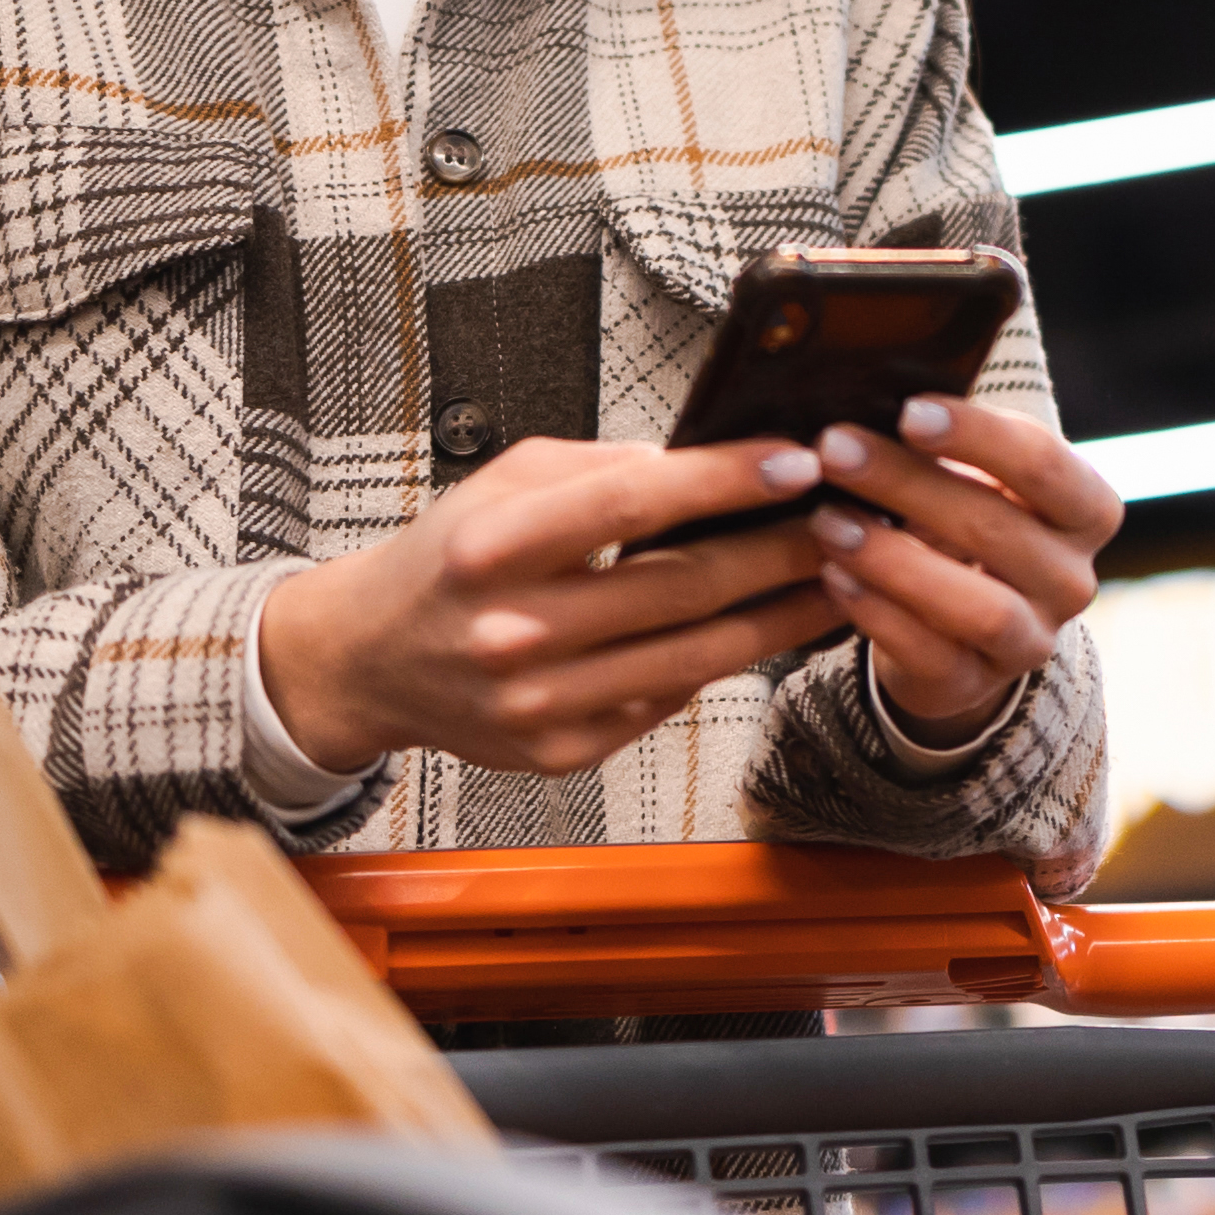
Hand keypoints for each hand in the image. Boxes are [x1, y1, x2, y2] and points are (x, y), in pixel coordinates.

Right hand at [259, 437, 849, 776]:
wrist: (371, 660)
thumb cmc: (448, 558)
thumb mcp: (502, 481)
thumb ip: (598, 467)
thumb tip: (703, 465)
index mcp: (493, 547)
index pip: (633, 503)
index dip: (725, 481)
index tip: (796, 463)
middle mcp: (512, 631)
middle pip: (681, 587)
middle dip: (777, 550)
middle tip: (843, 521)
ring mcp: (537, 702)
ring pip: (692, 657)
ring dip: (776, 617)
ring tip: (831, 580)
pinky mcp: (559, 750)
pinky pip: (665, 701)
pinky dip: (718, 664)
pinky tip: (759, 630)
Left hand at [805, 394, 1122, 757]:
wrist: (960, 625)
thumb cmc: (964, 521)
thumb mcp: (975, 475)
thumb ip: (947, 440)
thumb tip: (870, 383)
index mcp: (1086, 510)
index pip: (1043, 464)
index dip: (977, 435)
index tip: (907, 410)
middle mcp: (1073, 579)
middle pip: (998, 528)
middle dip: (908, 484)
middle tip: (834, 449)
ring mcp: (1032, 640)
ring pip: (978, 606)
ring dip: (894, 559)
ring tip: (827, 520)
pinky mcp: (977, 684)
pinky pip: (932, 654)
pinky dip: (878, 613)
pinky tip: (831, 576)